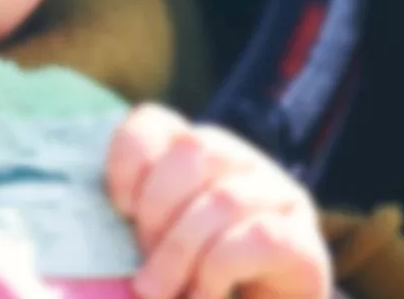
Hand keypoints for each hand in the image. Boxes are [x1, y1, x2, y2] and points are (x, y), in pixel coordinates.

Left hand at [106, 104, 331, 298]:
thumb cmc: (192, 283)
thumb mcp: (155, 246)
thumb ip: (134, 226)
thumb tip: (99, 233)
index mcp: (196, 154)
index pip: (155, 122)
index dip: (129, 157)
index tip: (120, 209)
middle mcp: (242, 163)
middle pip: (193, 151)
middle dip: (158, 211)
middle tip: (145, 264)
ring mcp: (280, 197)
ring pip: (224, 199)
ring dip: (181, 252)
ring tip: (164, 291)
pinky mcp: (304, 242)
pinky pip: (258, 237)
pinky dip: (216, 272)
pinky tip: (202, 296)